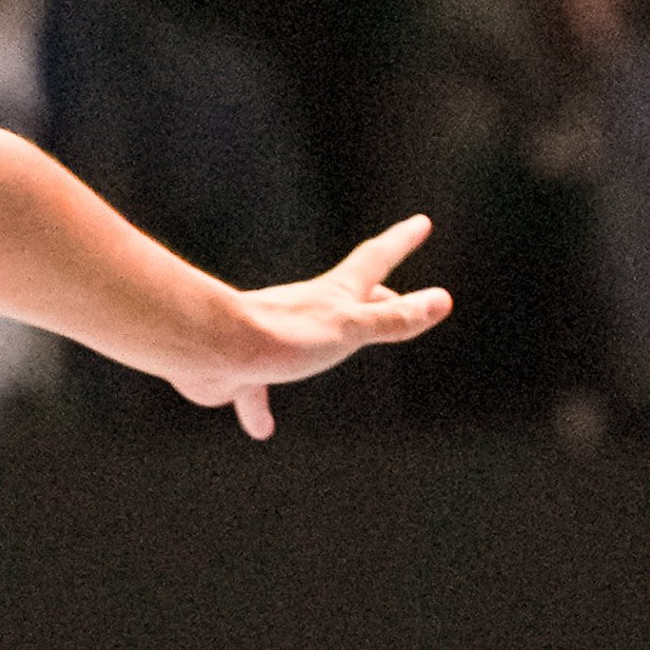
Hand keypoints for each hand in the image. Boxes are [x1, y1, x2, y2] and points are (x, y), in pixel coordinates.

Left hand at [165, 216, 452, 440]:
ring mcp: (272, 338)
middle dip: (372, 296)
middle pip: (346, 300)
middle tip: (389, 293)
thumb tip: (440, 300)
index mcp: (333, 297)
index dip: (401, 242)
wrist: (208, 350)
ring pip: (304, 340)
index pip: (375, 262)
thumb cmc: (281, 335)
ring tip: (329, 351)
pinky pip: (257, 390)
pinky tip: (261, 427)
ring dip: (322, 343)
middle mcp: (303, 313)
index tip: (420, 223)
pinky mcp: (243, 369)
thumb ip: (392, 319)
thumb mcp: (349, 327)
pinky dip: (261, 406)